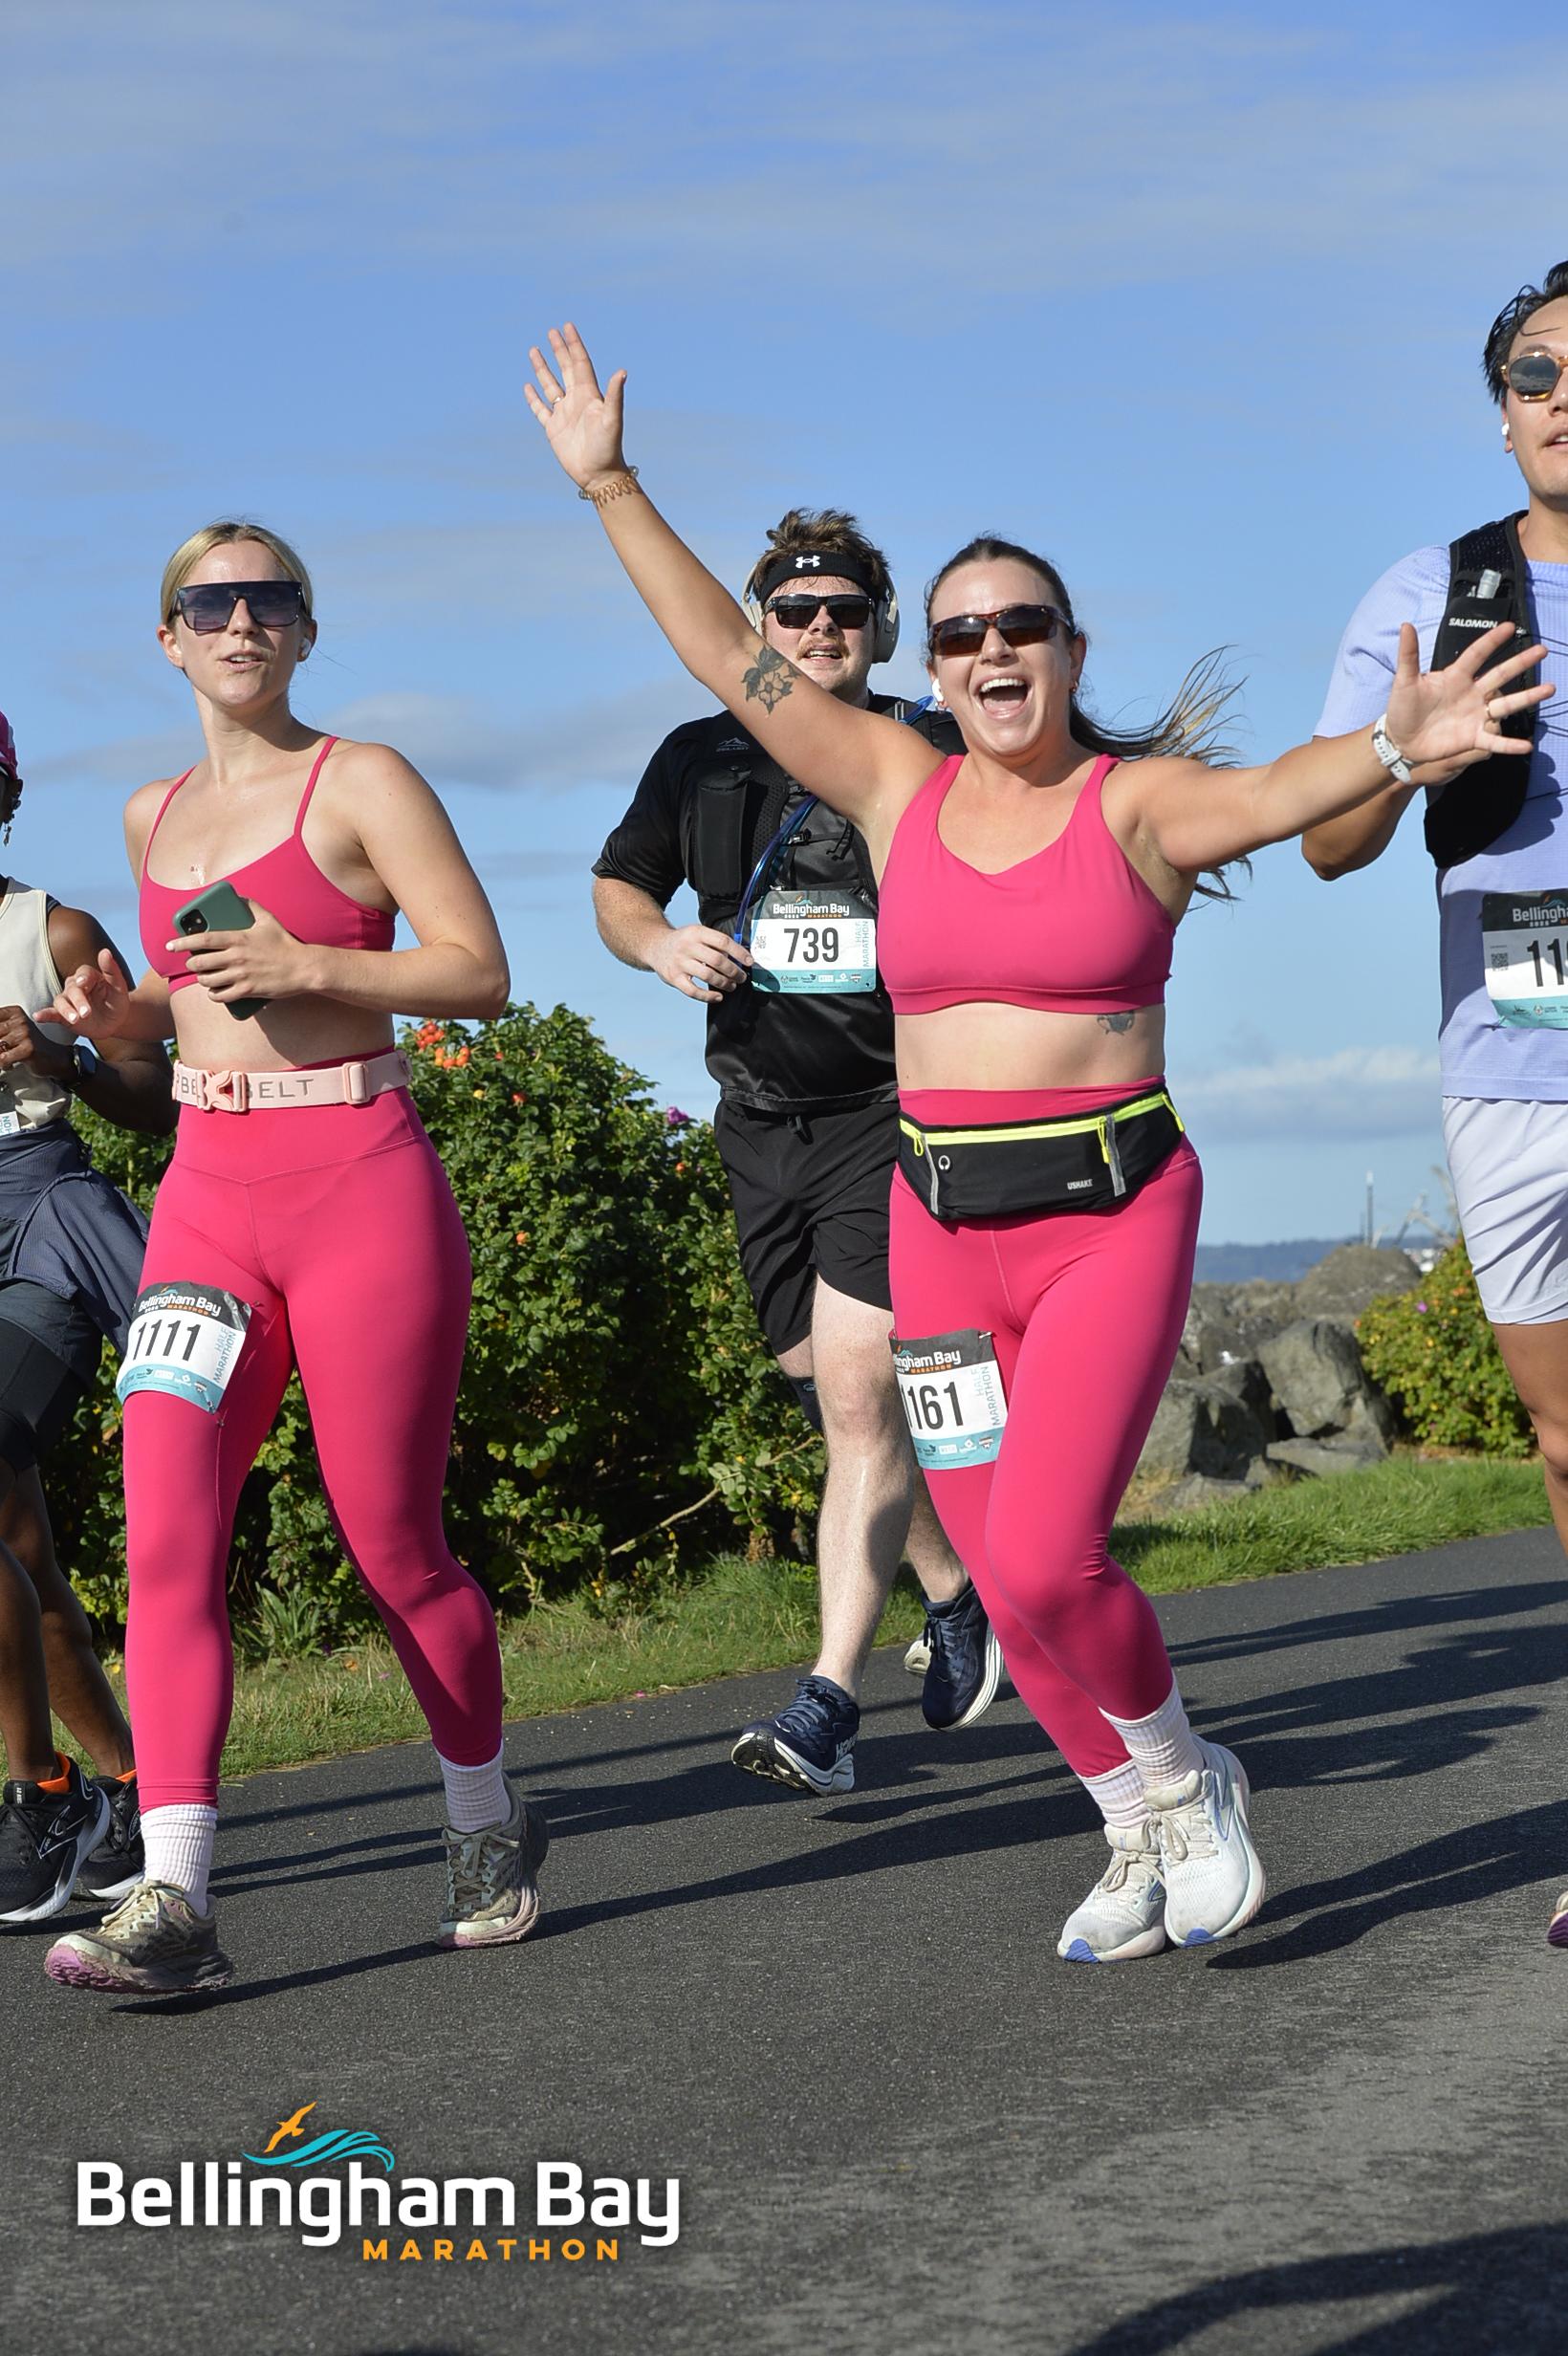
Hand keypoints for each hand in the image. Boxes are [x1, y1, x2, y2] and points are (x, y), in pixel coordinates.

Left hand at [0, 1002, 68, 1080]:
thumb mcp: (14, 1030)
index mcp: (16, 1013)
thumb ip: (2, 1028)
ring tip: (7, 1057)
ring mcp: (25, 1034)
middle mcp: (20, 1020)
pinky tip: (10, 1064)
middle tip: (4, 1050)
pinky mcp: (28, 1049)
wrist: (54, 1057)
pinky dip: (4, 1064)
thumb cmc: (31, 1044)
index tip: (3, 1037)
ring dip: (0, 1056)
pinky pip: (3, 1059)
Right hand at [35, 948, 132, 1040]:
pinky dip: (44, 1014)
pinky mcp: (63, 1015)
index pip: (83, 973)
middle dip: (79, 1001)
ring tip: (75, 1019)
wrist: (115, 1022)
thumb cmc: (117, 1001)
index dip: (83, 977)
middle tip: (87, 1013)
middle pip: (73, 989)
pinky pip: (51, 1013)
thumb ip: (112, 971)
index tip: (83, 983)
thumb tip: (105, 951)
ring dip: (66, 1010)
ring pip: (61, 1001)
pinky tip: (38, 1016)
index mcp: (89, 976)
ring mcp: (68, 1000)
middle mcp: (75, 986)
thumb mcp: (119, 987)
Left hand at [170, 901, 314, 1004]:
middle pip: (201, 963)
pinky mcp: (248, 990)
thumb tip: (239, 897)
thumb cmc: (286, 943)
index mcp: (238, 938)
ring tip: (204, 977)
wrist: (303, 968)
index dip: (183, 942)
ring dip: (202, 980)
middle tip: (192, 964)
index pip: (202, 940)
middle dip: (191, 965)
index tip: (170, 945)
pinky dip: (214, 995)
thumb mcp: (269, 920)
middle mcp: (236, 957)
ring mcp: (241, 975)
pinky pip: (221, 996)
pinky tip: (214, 992)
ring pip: (208, 980)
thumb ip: (252, 906)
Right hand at [524, 323, 628, 491]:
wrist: (599, 474)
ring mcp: (564, 414)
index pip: (580, 363)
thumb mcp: (612, 419)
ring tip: (534, 350)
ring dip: (543, 368)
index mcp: (589, 395)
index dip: (574, 345)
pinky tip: (528, 386)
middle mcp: (576, 401)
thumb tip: (622, 372)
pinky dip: (533, 398)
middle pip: (566, 369)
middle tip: (552, 331)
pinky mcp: (554, 429)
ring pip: (550, 385)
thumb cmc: (608, 447)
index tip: (567, 326)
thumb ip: (614, 395)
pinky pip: (541, 409)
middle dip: (559, 350)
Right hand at [649, 923, 751, 1003]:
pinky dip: (708, 996)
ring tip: (732, 985)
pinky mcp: (674, 978)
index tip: (749, 961)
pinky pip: (693, 991)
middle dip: (734, 971)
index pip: (723, 941)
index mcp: (696, 933)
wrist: (655, 946)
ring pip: (708, 976)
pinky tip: (718, 997)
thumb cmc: (683, 942)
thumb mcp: (697, 934)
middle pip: (717, 960)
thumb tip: (739, 957)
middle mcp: (687, 947)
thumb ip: (715, 943)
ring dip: (724, 983)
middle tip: (741, 977)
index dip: (739, 953)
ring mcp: (679, 963)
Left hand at [1386, 620, 1554, 781]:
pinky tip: (1527, 745)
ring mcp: (1475, 715)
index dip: (1492, 641)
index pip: (1476, 654)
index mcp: (1455, 676)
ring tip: (1550, 688)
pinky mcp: (1472, 738)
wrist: (1400, 740)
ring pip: (1506, 704)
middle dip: (1521, 663)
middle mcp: (1471, 693)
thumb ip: (1408, 654)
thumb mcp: (1404, 681)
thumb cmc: (1402, 709)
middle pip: (1500, 675)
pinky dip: (1509, 744)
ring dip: (1528, 697)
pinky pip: (1495, 741)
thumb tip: (1405, 625)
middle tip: (1542, 650)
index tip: (1509, 627)